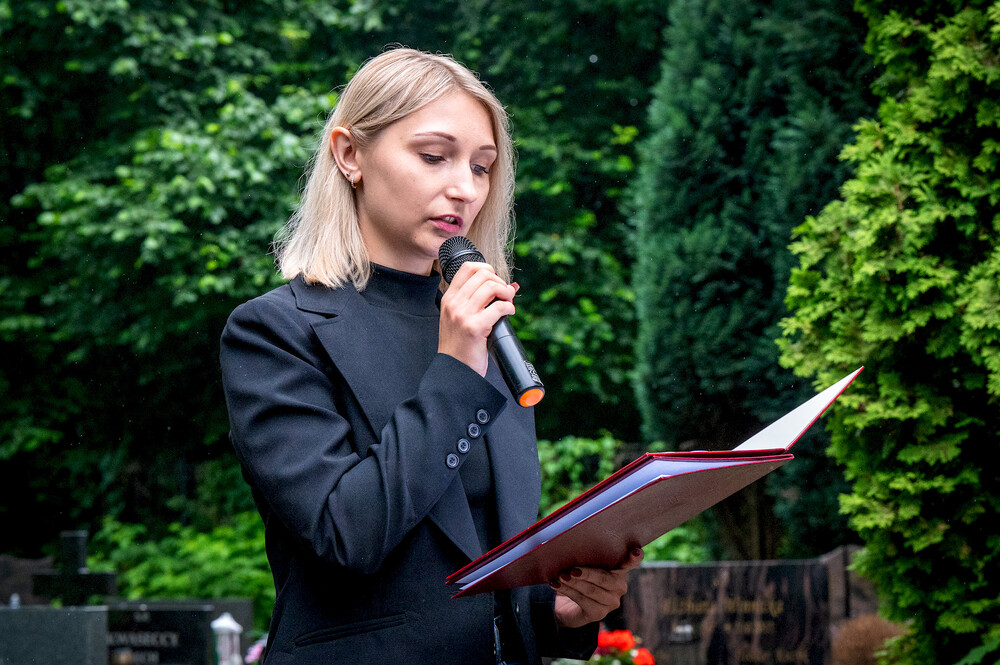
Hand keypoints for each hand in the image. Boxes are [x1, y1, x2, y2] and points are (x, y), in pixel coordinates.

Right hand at [438, 261, 516, 375]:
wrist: (453, 369)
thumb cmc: (460, 345)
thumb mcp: (461, 318)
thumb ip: (479, 301)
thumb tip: (512, 286)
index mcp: (449, 298)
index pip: (468, 267)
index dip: (487, 269)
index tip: (495, 281)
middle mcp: (454, 303)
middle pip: (483, 274)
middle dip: (500, 281)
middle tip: (505, 295)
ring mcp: (462, 314)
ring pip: (491, 286)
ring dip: (506, 293)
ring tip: (508, 303)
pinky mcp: (474, 327)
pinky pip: (498, 307)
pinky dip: (509, 308)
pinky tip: (509, 313)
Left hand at [552, 548, 643, 628]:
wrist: (566, 603)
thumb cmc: (578, 576)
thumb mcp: (583, 564)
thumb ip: (586, 557)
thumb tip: (572, 550)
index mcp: (619, 569)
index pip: (631, 562)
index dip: (634, 558)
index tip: (636, 552)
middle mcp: (620, 586)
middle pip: (604, 578)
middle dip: (586, 573)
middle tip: (571, 570)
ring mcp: (611, 602)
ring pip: (591, 590)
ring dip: (573, 583)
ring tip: (560, 576)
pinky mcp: (599, 613)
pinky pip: (583, 600)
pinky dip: (568, 591)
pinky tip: (557, 585)